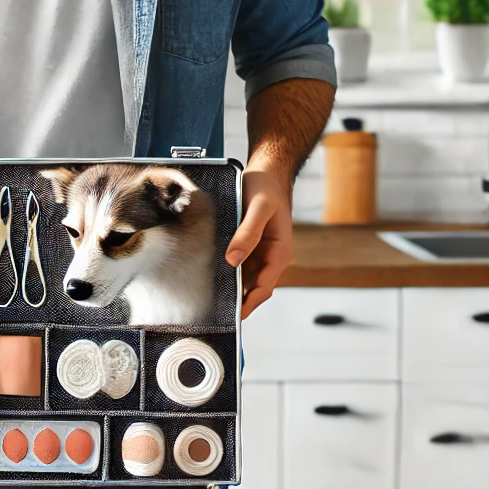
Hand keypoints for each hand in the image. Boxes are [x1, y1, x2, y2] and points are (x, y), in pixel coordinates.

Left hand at [225, 166, 293, 317]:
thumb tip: (233, 260)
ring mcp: (260, 253)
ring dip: (231, 288)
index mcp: (279, 252)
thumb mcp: (259, 207)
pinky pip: (238, 265)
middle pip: (254, 288)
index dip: (249, 303)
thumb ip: (248, 233)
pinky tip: (210, 275)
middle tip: (214, 312)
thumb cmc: (267, 187)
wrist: (268, 172)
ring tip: (208, 299)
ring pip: (244, 278)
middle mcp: (271, 257)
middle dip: (237, 301)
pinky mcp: (248, 246)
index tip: (235, 316)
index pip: (264, 287)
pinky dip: (227, 272)